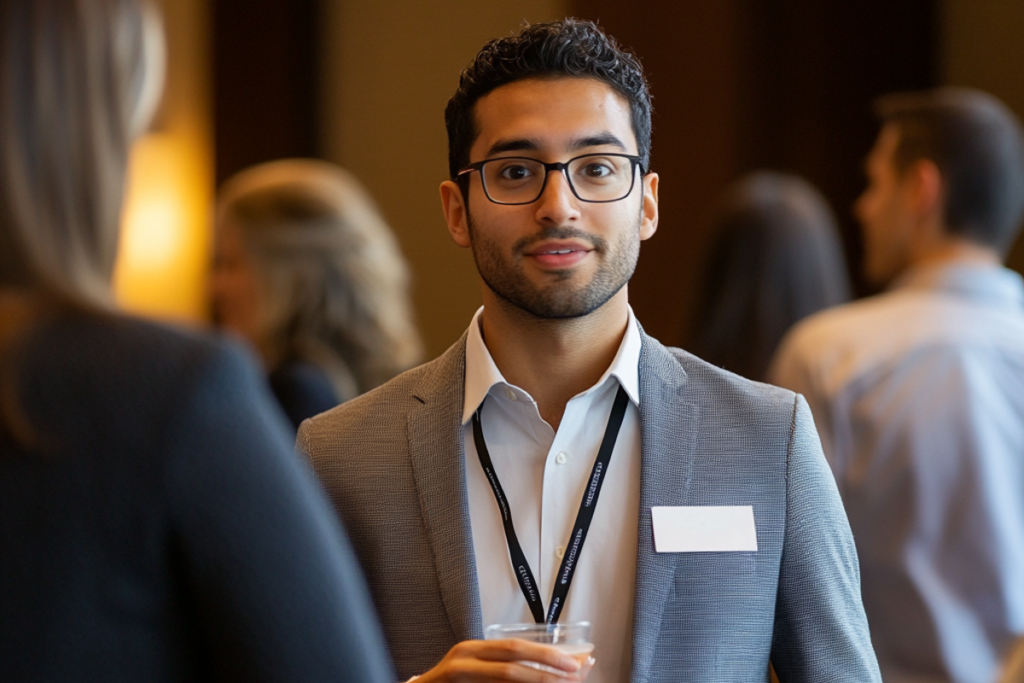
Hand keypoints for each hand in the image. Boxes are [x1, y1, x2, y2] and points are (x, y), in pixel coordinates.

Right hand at [416, 639, 587, 682]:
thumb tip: (551, 671)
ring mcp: (457, 672)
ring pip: (505, 677)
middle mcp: (465, 655)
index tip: (576, 662)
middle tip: (575, 674)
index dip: (548, 654)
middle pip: (513, 658)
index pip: (517, 647)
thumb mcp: (476, 672)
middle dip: (547, 666)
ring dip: (538, 681)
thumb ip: (504, 670)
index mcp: (475, 648)